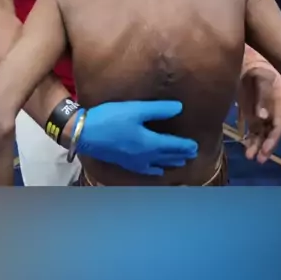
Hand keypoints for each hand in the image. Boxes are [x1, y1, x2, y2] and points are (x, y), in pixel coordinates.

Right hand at [75, 100, 198, 175]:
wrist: (85, 133)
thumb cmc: (110, 118)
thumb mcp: (136, 109)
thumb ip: (158, 109)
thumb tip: (179, 108)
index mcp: (149, 142)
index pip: (173, 146)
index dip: (185, 146)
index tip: (195, 146)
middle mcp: (144, 155)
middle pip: (167, 156)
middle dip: (180, 155)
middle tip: (193, 155)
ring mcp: (134, 161)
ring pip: (158, 164)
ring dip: (170, 163)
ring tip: (181, 163)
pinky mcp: (124, 162)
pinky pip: (145, 170)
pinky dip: (154, 170)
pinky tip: (157, 171)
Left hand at [238, 68, 280, 163]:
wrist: (247, 65)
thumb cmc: (258, 70)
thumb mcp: (261, 79)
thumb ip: (263, 98)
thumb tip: (263, 117)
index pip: (280, 125)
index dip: (274, 138)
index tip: (266, 148)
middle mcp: (275, 114)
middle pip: (273, 134)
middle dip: (267, 147)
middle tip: (259, 159)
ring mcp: (264, 117)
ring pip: (262, 136)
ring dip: (257, 147)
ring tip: (250, 157)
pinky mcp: (253, 118)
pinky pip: (254, 133)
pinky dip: (251, 142)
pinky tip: (247, 150)